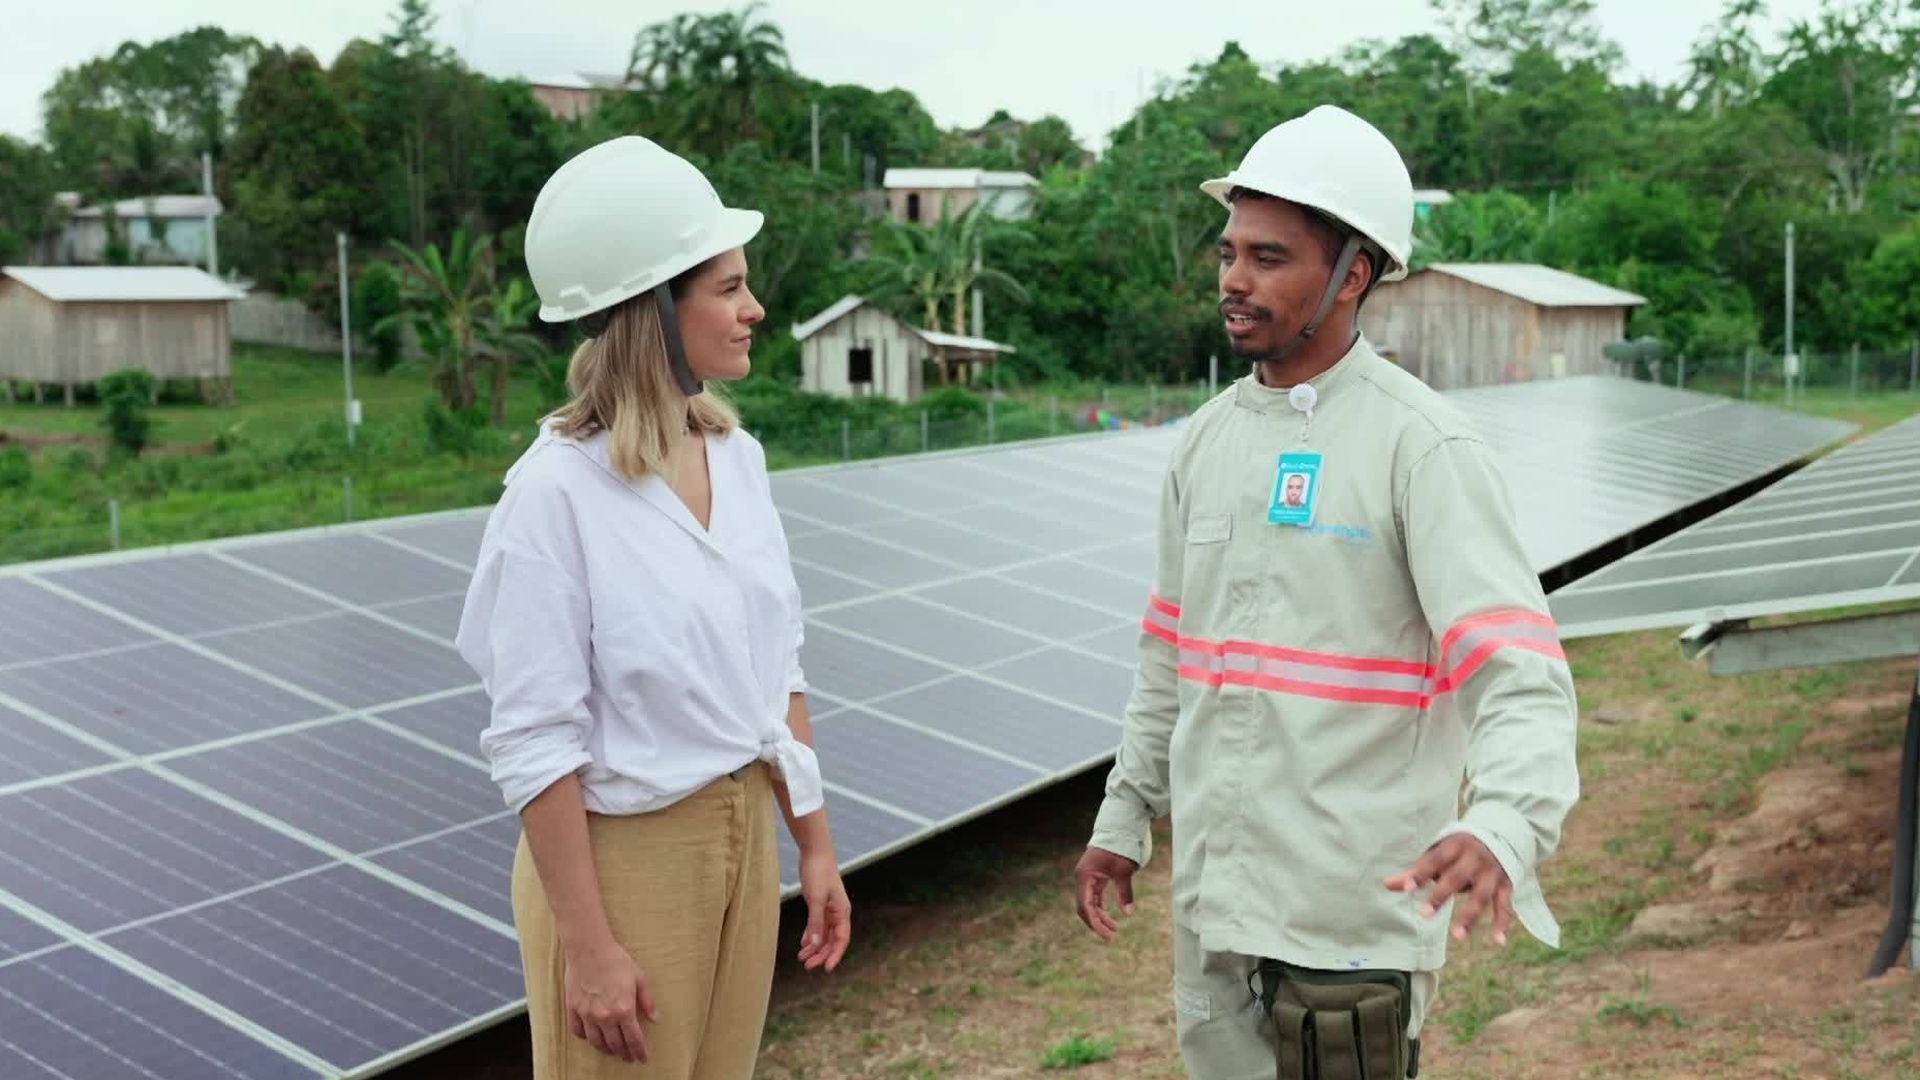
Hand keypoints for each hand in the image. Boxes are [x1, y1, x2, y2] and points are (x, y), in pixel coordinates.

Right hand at [563, 938, 657, 1061]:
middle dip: (624, 1053)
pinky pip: (578, 1031)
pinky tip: (592, 1037)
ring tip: (612, 1050)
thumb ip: (647, 1001)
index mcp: (624, 1009)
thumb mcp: (639, 978)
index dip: (639, 1052)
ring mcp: (587, 1014)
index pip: (634, 1039)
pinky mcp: (573, 1009)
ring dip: (606, 1049)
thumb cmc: (616, 960)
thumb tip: (655, 1019)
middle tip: (628, 1057)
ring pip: (596, 1042)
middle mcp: (605, 1016)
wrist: (589, 948)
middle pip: (615, 1044)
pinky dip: (586, 1037)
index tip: (642, 1058)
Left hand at [798, 849, 850, 970]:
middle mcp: (838, 913)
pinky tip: (803, 943)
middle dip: (821, 954)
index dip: (835, 955)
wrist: (814, 852)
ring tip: (802, 958)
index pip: (841, 940)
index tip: (825, 969)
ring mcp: (829, 909)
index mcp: (842, 912)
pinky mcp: (819, 904)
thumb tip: (816, 944)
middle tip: (807, 966)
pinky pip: (817, 925)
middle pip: (832, 940)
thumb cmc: (818, 873)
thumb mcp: (815, 898)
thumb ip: (815, 921)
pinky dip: (811, 935)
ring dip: (815, 946)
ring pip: (824, 934)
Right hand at [1074, 847, 1138, 941]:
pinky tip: (1110, 918)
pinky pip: (1093, 898)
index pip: (1086, 905)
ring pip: (1088, 904)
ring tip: (1114, 929)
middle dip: (1096, 923)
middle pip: (1084, 907)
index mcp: (1085, 876)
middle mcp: (1082, 878)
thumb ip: (1124, 892)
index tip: (1107, 935)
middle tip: (1111, 936)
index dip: (1095, 922)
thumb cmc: (1120, 848)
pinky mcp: (1093, 878)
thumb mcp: (1124, 871)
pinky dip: (1100, 909)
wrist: (1118, 830)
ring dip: (1099, 917)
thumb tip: (1128, 914)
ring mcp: (1086, 878)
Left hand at [1385, 835, 1513, 945]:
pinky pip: (1504, 906)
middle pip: (1457, 877)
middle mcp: (1475, 857)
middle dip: (1441, 895)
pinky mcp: (1505, 885)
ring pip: (1481, 895)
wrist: (1502, 834)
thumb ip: (1415, 870)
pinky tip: (1498, 942)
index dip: (1421, 873)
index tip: (1406, 888)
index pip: (1435, 859)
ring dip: (1470, 916)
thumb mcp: (1438, 852)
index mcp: (1455, 845)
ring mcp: (1492, 872)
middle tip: (1424, 914)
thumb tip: (1386, 885)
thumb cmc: (1459, 848)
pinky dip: (1502, 924)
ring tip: (1457, 936)